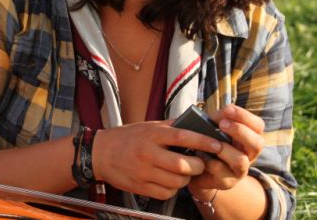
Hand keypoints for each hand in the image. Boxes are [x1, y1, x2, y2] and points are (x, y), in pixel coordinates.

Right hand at [92, 120, 223, 199]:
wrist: (101, 153)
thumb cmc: (127, 137)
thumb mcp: (148, 126)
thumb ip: (170, 127)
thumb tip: (195, 124)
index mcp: (152, 134)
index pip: (182, 136)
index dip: (202, 141)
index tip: (217, 144)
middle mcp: (148, 153)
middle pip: (183, 165)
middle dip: (197, 166)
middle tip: (199, 163)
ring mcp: (144, 172)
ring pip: (178, 182)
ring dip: (186, 179)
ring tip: (183, 172)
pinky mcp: (141, 187)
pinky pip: (167, 193)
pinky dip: (173, 189)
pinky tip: (169, 180)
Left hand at [188, 104, 264, 196]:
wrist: (197, 166)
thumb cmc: (208, 141)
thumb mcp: (213, 126)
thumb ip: (219, 118)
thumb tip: (223, 113)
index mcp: (248, 137)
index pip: (258, 125)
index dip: (245, 116)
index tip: (227, 109)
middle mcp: (248, 154)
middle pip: (258, 143)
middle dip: (239, 131)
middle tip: (222, 124)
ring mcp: (240, 170)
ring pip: (241, 160)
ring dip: (224, 148)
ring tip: (211, 142)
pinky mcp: (227, 182)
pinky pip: (221, 171)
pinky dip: (209, 161)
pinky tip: (200, 154)